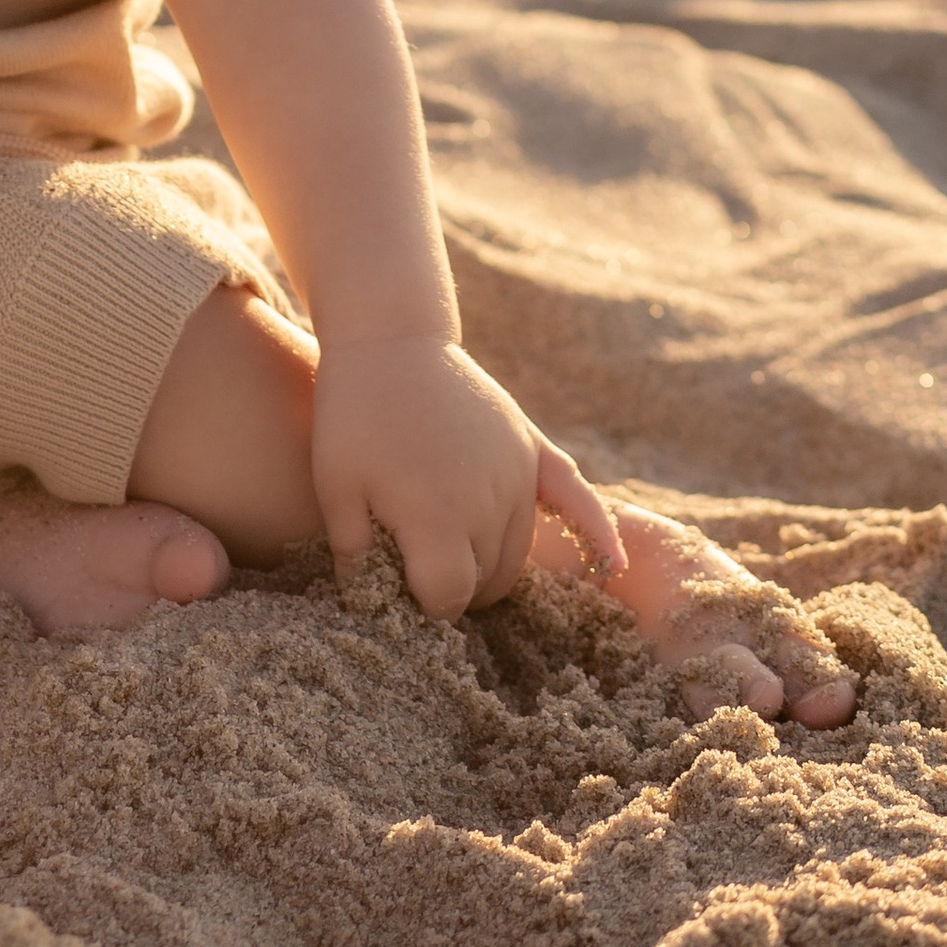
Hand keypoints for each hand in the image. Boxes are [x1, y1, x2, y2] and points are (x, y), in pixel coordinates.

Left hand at [311, 334, 620, 618]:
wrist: (389, 339)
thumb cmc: (353, 415)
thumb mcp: (335, 487)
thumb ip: (356, 556)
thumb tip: (371, 607)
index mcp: (438, 518)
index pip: (448, 598)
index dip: (420, 601)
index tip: (399, 584)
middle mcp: (489, 503)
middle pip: (485, 580)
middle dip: (454, 586)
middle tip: (417, 567)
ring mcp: (516, 473)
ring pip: (517, 553)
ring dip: (490, 566)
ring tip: (453, 556)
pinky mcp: (530, 449)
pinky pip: (574, 499)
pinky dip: (595, 534)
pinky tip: (610, 565)